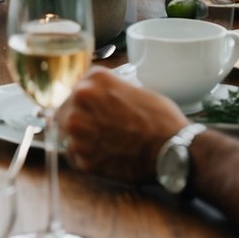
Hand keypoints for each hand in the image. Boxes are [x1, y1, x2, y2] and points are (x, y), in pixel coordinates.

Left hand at [59, 68, 185, 183]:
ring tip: (104, 143)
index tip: (94, 110)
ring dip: (80, 138)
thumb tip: (94, 98)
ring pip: (66, 133)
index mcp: (94, 79)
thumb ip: (107, 90)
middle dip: (80, 119)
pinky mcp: (82, 158)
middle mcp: (80, 100)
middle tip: (100, 129)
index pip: (77, 88)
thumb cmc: (159, 119)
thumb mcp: (132, 88)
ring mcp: (78, 130)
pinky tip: (104, 155)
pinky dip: (85, 157)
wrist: (172, 149)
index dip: (86, 102)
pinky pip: (73, 156)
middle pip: (66, 109)